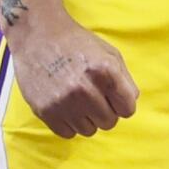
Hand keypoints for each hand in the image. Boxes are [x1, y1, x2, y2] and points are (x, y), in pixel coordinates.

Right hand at [6, 0, 138, 138]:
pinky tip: (63, 103)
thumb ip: (124, 78)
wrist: (37, 34)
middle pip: (109, 122)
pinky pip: (68, 134)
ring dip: (85, 117)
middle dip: (104, 110)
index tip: (111, 95)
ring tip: (75, 97)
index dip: (121, 102)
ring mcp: (65, 102)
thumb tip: (131, 101)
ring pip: (89, 131)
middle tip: (91, 94)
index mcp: (105, 71)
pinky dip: (68, 122)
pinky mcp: (46, 111)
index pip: (128, 109)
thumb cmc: (75, 41)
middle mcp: (86, 89)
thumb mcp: (107, 51)